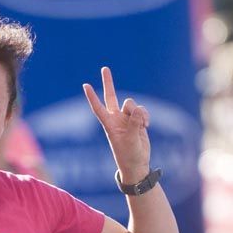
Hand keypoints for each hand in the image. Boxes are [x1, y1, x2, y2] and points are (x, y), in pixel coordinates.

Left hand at [83, 67, 149, 181]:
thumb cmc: (129, 156)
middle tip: (104, 68)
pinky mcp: (137, 120)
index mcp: (109, 125)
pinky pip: (142, 110)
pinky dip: (146, 116)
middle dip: (108, 83)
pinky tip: (147, 126)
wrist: (138, 164)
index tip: (85, 85)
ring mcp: (127, 119)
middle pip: (111, 96)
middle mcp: (116, 119)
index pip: (98, 108)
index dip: (92, 97)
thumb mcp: (131, 141)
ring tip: (143, 126)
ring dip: (140, 112)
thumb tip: (138, 109)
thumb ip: (135, 124)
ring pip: (132, 104)